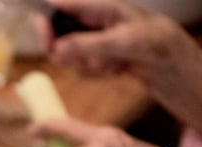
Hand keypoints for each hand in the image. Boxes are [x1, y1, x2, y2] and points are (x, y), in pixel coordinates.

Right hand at [45, 0, 201, 130]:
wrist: (165, 58)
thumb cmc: (151, 40)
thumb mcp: (121, 41)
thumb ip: (87, 45)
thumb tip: (58, 49)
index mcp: (95, 7)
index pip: (58, 8)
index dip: (45, 23)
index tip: (47, 41)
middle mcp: (87, 22)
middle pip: (55, 37)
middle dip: (70, 53)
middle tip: (87, 61)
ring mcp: (87, 40)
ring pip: (66, 57)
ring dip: (87, 66)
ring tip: (112, 64)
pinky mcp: (90, 56)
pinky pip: (78, 69)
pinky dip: (95, 73)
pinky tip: (114, 69)